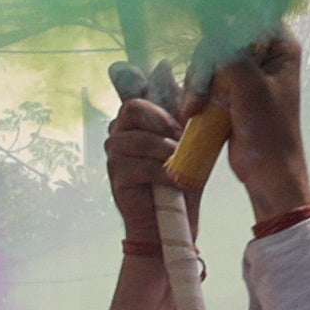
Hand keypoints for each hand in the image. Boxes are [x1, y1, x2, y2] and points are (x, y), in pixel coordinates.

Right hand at [103, 67, 196, 248]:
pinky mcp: (115, 174)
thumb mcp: (191, 144)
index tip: (178, 106)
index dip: (155, 90)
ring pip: (138, 138)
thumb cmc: (183, 179)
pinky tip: (173, 180)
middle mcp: (120, 131)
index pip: (138, 91)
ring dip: (165, 150)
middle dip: (162, 121)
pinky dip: (161, 171)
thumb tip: (194, 89)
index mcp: (137, 119)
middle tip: (181, 138)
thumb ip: (188, 118)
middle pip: (133, 107)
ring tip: (180, 163)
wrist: (172, 220)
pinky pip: (139, 164)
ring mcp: (114, 153)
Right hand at [204, 34, 309, 229]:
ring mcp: (246, 72)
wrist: (267, 172)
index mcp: (280, 47)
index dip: (223, 25)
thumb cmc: (268, 130)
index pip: (248, 17)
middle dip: (205, 66)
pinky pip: (206, 79)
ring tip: (193, 110)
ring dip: (197, 84)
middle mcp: (265, 55)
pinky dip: (197, 93)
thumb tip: (209, 12)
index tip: (206, 45)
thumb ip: (228, 49)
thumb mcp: (248, 86)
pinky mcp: (231, 90)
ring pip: (209, 60)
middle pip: (222, 38)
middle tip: (199, 95)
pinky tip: (192, 112)